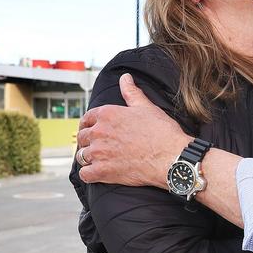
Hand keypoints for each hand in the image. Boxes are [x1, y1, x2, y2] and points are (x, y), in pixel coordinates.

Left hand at [76, 73, 191, 188]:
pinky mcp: (102, 172)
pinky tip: (97, 173)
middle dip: (88, 141)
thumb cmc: (162, 132)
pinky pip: (85, 174)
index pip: (86, 118)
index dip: (88, 124)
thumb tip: (125, 78)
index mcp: (107, 114)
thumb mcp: (146, 107)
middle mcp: (99, 132)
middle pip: (82, 137)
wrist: (171, 157)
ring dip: (89, 157)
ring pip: (82, 155)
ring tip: (99, 160)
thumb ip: (131, 92)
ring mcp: (99, 153)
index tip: (92, 129)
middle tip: (98, 146)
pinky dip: (89, 174)